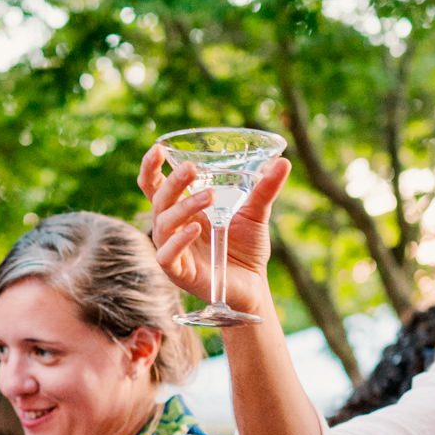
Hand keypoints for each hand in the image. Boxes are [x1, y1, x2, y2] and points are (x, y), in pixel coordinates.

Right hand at [138, 144, 289, 318]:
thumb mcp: (256, 213)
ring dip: (183, 207)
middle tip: (192, 168)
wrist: (254, 286)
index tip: (157, 149)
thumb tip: (283, 162)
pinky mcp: (178, 272)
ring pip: (163, 224)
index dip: (151, 168)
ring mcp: (172, 250)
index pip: (155, 187)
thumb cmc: (246, 249)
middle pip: (159, 200)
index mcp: (183, 210)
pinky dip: (179, 240)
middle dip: (173, 182)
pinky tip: (196, 228)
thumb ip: (265, 189)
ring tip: (209, 196)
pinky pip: (167, 255)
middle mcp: (172, 228)